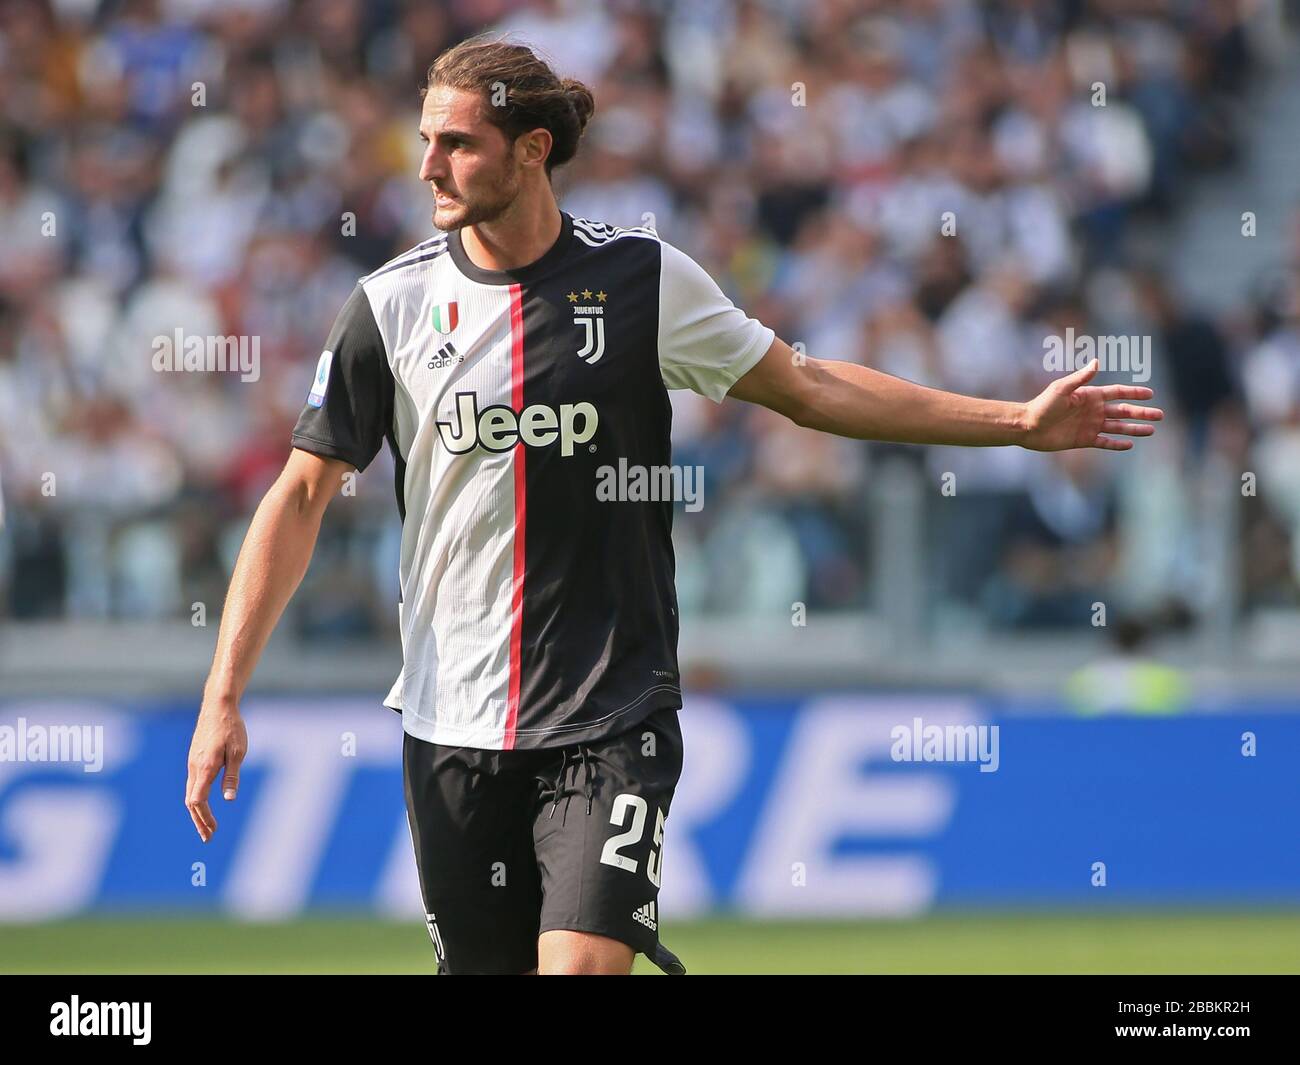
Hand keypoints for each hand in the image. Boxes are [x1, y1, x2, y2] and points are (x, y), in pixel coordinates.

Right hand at [185, 695, 247, 841]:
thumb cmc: (231, 728)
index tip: (213, 830)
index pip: (198, 801)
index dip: (204, 818)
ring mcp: (192, 763)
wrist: (218, 706)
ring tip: (206, 826)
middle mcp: (194, 768)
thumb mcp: (237, 752)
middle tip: (208, 838)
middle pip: (191, 802)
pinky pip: (192, 784)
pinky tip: (204, 803)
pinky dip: (197, 799)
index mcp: (204, 768)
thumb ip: (232, 776)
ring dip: (197, 812)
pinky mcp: (194, 758)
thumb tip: (229, 799)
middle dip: (199, 821)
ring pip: (190, 793)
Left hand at [1021, 359, 1163, 451]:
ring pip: (1118, 427)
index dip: (1134, 394)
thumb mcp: (1062, 388)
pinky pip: (1105, 442)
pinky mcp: (1084, 440)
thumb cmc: (1043, 405)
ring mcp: (1090, 426)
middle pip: (1123, 411)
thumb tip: (1097, 362)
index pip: (1118, 393)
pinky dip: (1117, 444)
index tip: (1151, 394)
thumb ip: (1081, 377)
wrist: (1028, 426)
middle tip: (1160, 415)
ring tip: (1151, 431)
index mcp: (1090, 396)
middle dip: (1141, 413)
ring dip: (1134, 429)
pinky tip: (1130, 444)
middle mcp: (1093, 410)